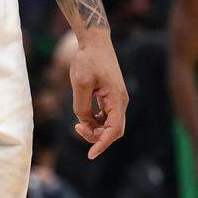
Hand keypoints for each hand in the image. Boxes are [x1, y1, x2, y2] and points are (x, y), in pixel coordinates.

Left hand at [70, 34, 128, 158]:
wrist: (95, 41)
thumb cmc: (88, 59)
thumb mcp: (80, 84)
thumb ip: (81, 107)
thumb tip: (83, 122)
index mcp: (117, 99)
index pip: (114, 130)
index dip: (102, 144)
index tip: (90, 155)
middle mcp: (120, 101)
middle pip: (113, 131)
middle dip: (96, 137)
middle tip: (77, 128)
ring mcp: (116, 99)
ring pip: (109, 125)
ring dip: (94, 129)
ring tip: (78, 122)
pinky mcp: (110, 96)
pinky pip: (106, 116)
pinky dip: (95, 121)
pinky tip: (83, 117)